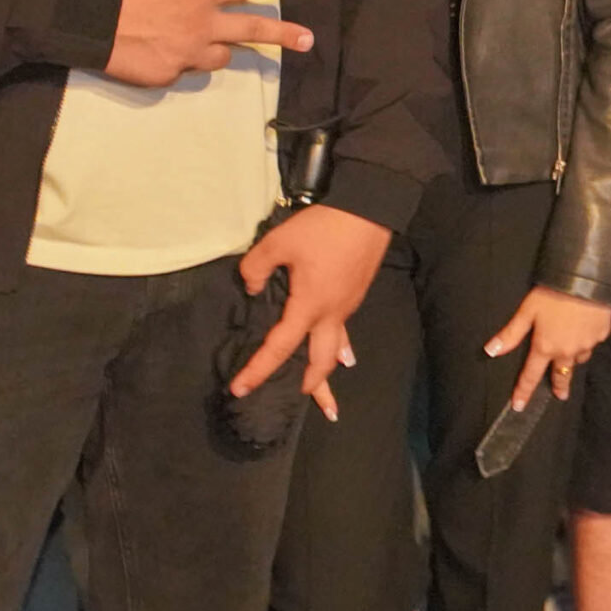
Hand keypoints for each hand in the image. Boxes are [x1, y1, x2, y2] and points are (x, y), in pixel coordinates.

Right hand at [104, 0, 313, 87]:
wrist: (87, 15)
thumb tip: (201, 7)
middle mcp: (202, 24)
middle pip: (252, 29)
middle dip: (284, 35)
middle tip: (308, 40)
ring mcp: (189, 53)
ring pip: (219, 58)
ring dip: (212, 51)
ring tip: (186, 42)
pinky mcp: (170, 76)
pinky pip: (181, 70)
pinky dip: (173, 62)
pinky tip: (150, 53)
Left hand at [230, 204, 391, 415]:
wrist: (369, 209)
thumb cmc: (324, 228)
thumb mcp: (279, 242)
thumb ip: (256, 267)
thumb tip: (251, 286)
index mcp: (309, 306)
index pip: (279, 347)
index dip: (258, 370)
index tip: (241, 388)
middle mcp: (332, 314)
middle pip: (322, 362)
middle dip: (313, 387)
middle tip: (299, 401)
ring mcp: (348, 305)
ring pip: (337, 347)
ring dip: (328, 368)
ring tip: (323, 387)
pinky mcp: (356, 292)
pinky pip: (345, 329)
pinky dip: (341, 345)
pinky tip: (342, 349)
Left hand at [485, 286, 610, 410]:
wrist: (586, 281)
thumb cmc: (553, 294)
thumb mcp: (527, 311)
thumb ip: (510, 334)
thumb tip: (490, 351)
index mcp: (546, 347)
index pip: (531, 375)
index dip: (523, 391)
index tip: (519, 406)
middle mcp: (566, 351)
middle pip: (561, 376)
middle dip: (559, 386)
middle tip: (560, 395)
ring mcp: (586, 345)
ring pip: (579, 358)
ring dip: (573, 358)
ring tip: (571, 352)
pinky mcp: (602, 334)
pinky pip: (592, 343)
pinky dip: (587, 340)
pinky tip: (585, 330)